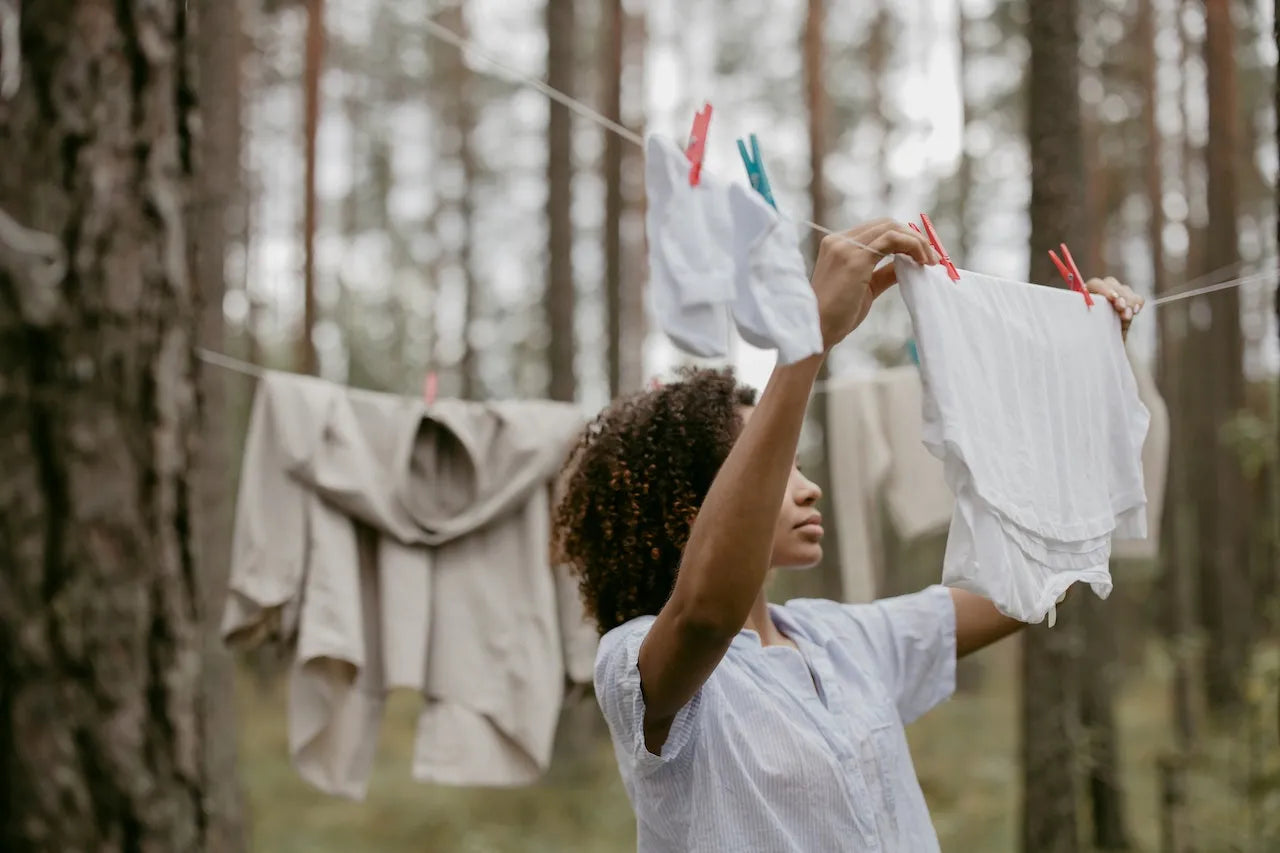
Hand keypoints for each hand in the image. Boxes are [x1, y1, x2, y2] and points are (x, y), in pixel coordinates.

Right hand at [811, 219, 936, 350]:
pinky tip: (921, 261)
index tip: (923, 254)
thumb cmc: (838, 315)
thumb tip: (909, 264)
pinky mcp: (855, 258)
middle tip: (932, 257)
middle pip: (887, 223)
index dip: (904, 237)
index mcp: (838, 244)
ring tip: (930, 260)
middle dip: (914, 237)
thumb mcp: (866, 288)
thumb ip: (885, 272)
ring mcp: (846, 247)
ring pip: (892, 228)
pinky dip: (912, 246)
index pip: (878, 229)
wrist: (818, 330)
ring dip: (916, 241)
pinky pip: (892, 240)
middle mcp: (839, 240)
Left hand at [1085, 276, 1143, 340]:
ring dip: (1128, 300)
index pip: (1094, 284)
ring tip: (1127, 316)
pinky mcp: (1127, 306)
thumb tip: (1080, 316)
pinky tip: (1136, 311)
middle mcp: (1099, 294)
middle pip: (1111, 284)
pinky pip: (1136, 299)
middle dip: (1118, 294)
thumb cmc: (1085, 344)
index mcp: (1083, 297)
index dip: (1103, 289)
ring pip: (1124, 290)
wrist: (1098, 353)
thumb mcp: (1081, 334)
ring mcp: (1114, 299)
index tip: (1112, 298)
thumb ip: (1081, 323)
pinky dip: (1137, 303)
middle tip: (1121, 307)